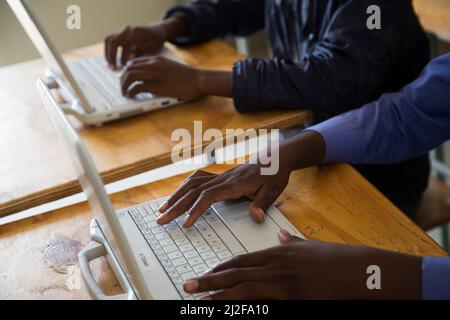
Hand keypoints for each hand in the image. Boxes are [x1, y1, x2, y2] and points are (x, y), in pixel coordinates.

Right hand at [105, 24, 166, 68]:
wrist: (158, 31)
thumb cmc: (156, 42)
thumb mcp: (152, 49)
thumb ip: (140, 54)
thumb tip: (128, 61)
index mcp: (135, 32)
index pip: (122, 45)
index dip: (121, 58)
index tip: (124, 68)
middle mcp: (127, 30)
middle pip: (111, 41)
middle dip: (110, 56)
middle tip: (113, 68)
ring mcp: (123, 31)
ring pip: (108, 40)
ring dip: (108, 53)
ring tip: (110, 66)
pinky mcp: (121, 34)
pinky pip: (111, 41)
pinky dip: (109, 51)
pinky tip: (112, 61)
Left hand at [120, 56, 205, 99]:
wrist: (197, 79)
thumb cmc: (187, 76)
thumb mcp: (171, 66)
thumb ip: (159, 68)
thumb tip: (151, 76)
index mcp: (156, 59)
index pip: (134, 62)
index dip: (127, 70)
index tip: (126, 78)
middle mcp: (152, 65)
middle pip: (128, 69)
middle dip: (122, 79)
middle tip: (122, 87)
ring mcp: (153, 75)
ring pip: (129, 77)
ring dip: (124, 86)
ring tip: (125, 93)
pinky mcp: (155, 86)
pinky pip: (136, 88)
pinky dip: (131, 92)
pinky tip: (132, 96)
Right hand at [157, 162, 291, 227]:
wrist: (274, 158)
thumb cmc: (273, 174)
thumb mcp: (273, 190)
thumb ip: (263, 204)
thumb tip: (256, 217)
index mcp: (234, 183)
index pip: (208, 196)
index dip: (195, 209)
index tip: (185, 223)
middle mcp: (223, 178)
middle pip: (193, 191)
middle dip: (175, 206)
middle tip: (161, 220)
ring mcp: (219, 176)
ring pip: (191, 184)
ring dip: (175, 196)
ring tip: (162, 209)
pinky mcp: (219, 177)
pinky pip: (197, 179)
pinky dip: (184, 187)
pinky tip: (177, 195)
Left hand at [183, 230, 422, 299]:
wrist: (360, 271)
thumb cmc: (338, 259)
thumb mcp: (312, 246)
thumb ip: (293, 242)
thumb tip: (283, 235)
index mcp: (279, 253)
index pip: (242, 260)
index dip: (222, 268)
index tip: (207, 272)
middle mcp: (276, 268)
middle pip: (236, 275)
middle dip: (210, 281)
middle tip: (189, 285)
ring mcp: (283, 285)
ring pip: (243, 291)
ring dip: (219, 297)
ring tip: (199, 301)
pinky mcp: (292, 299)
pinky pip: (261, 305)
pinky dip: (244, 308)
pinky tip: (231, 310)